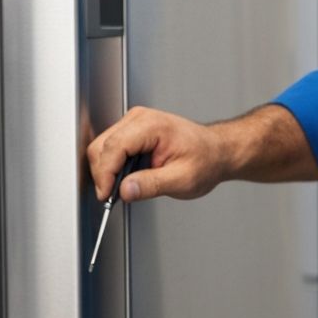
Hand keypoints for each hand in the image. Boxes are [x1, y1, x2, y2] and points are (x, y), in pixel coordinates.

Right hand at [87, 104, 317, 205]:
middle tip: (112, 198)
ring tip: (125, 188)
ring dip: (107, 172)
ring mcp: (133, 123)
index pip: (113, 147)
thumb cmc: (205, 160)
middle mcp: (138, 119)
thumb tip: (125, 190)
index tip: (106, 196)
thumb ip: (151, 184)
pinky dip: (112, 168)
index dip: (105, 174)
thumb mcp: (182, 179)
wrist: (215, 152)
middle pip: (101, 146)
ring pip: (102, 148)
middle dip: (103, 175)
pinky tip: (127, 179)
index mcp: (151, 125)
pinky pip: (110, 149)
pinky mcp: (131, 132)